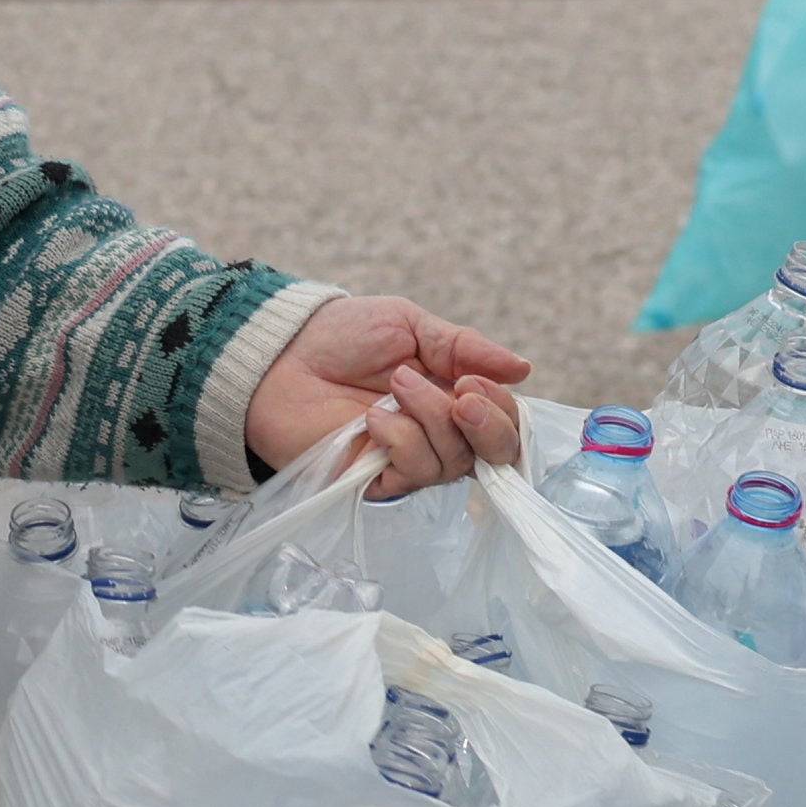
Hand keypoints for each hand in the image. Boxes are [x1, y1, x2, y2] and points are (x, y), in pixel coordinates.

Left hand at [245, 292, 530, 487]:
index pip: (505, 421)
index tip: (475, 381)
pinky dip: (400, 442)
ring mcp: (409, 460)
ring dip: (429, 419)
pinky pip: (411, 476)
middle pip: (494, 456)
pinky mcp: (376, 481)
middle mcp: (439, 434)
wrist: (282, 354)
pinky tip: (373, 418)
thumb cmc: (343, 336)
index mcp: (454, 396)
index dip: (502, 409)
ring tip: (395, 385)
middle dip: (487, 427)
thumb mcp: (411, 325)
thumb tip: (523, 369)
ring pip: (452, 463)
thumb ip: (465, 348)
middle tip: (461, 396)